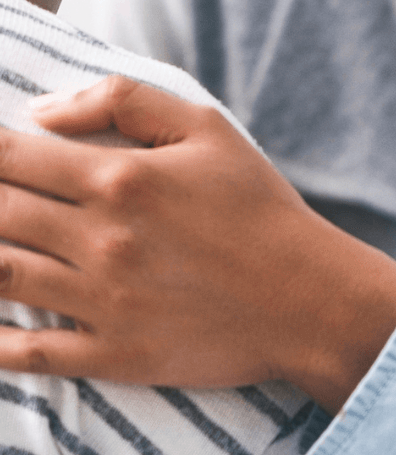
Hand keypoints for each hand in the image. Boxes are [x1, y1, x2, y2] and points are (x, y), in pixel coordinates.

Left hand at [0, 77, 395, 410]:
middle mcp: (101, 239)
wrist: (306, 296)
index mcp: (121, 179)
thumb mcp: (206, 127)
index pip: (15, 156)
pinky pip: (27, 352)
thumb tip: (41, 113)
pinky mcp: (110, 353)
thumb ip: (123, 101)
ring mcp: (101, 301)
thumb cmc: (257, 202)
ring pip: (0, 277)